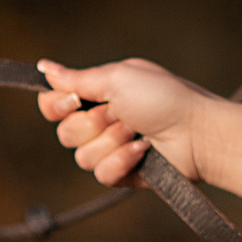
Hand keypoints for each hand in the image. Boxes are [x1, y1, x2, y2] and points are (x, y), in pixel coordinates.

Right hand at [37, 58, 216, 186]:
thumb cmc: (163, 97)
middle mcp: (102, 121)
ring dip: (111, 142)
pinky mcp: (123, 173)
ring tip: (138, 132)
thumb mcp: (118, 78)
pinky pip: (101, 174)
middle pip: (65, 133)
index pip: (53, 104)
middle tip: (121, 114)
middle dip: (92, 124)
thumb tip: (44, 67)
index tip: (73, 101)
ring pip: (81, 157)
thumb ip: (77, 78)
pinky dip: (122, 161)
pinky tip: (143, 151)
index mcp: (99, 94)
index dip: (56, 106)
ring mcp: (111, 149)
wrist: (197, 132)